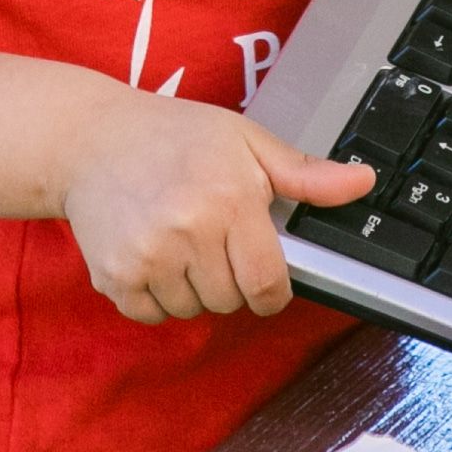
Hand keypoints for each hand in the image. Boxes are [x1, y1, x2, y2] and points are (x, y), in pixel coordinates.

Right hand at [57, 88, 370, 324]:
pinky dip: (157, 297)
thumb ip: (305, 173)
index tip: (263, 275)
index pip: (268, 285)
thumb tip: (362, 182)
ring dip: (193, 289)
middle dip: (230, 280)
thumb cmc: (173, 135)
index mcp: (230, 198)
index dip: (272, 290)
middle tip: (211, 239)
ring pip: (193, 311)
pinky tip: (152, 254)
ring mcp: (147, 256)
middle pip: (231, 302)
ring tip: (178, 241)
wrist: (89, 138)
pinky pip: (153, 316)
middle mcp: (188, 230)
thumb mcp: (245, 140)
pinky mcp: (114, 275)